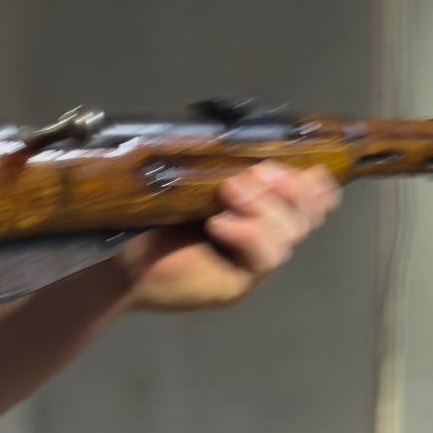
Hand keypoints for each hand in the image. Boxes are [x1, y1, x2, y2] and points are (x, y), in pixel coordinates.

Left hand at [124, 162, 340, 312]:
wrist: (117, 258)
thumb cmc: (150, 217)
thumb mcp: (193, 182)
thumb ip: (227, 166)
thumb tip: (258, 149)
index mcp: (259, 209)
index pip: (313, 201)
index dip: (315, 186)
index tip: (303, 167)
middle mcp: (262, 236)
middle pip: (307, 216)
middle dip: (285, 188)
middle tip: (246, 177)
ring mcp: (251, 264)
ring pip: (289, 236)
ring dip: (263, 209)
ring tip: (227, 195)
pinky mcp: (237, 284)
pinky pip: (265, 259)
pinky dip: (248, 234)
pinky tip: (218, 224)